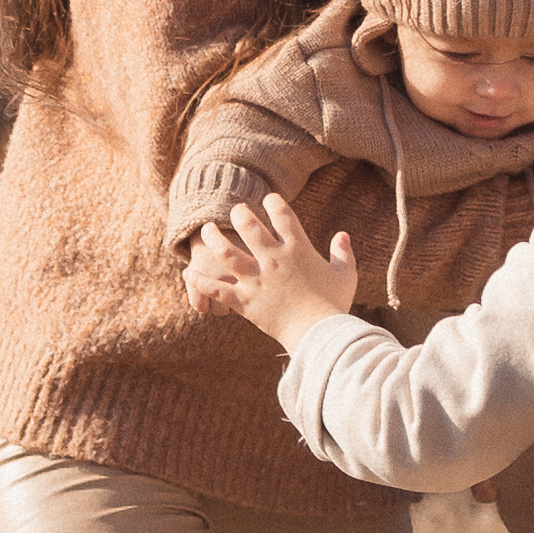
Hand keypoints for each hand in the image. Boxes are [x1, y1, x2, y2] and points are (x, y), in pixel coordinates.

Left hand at [183, 197, 358, 349]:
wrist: (318, 334)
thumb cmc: (334, 304)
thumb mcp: (345, 275)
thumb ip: (343, 252)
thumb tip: (342, 234)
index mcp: (298, 249)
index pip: (282, 215)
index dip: (274, 202)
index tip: (269, 198)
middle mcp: (274, 260)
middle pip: (249, 227)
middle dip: (239, 214)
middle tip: (235, 210)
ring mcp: (257, 280)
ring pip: (227, 253)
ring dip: (214, 239)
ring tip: (206, 230)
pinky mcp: (245, 301)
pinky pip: (217, 288)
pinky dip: (200, 280)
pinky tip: (188, 272)